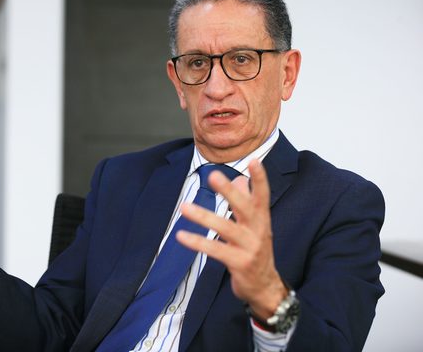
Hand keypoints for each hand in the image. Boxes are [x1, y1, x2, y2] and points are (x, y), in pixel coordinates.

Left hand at [176, 160, 286, 320]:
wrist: (265, 287)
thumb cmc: (256, 251)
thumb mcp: (254, 225)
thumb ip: (246, 201)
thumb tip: (240, 179)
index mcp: (262, 219)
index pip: (262, 195)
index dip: (260, 178)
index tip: (254, 161)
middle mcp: (258, 231)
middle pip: (244, 207)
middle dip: (229, 192)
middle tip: (213, 175)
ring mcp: (250, 248)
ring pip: (225, 228)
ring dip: (204, 216)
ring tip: (184, 207)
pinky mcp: (239, 263)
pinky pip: (215, 250)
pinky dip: (197, 242)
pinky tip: (181, 236)